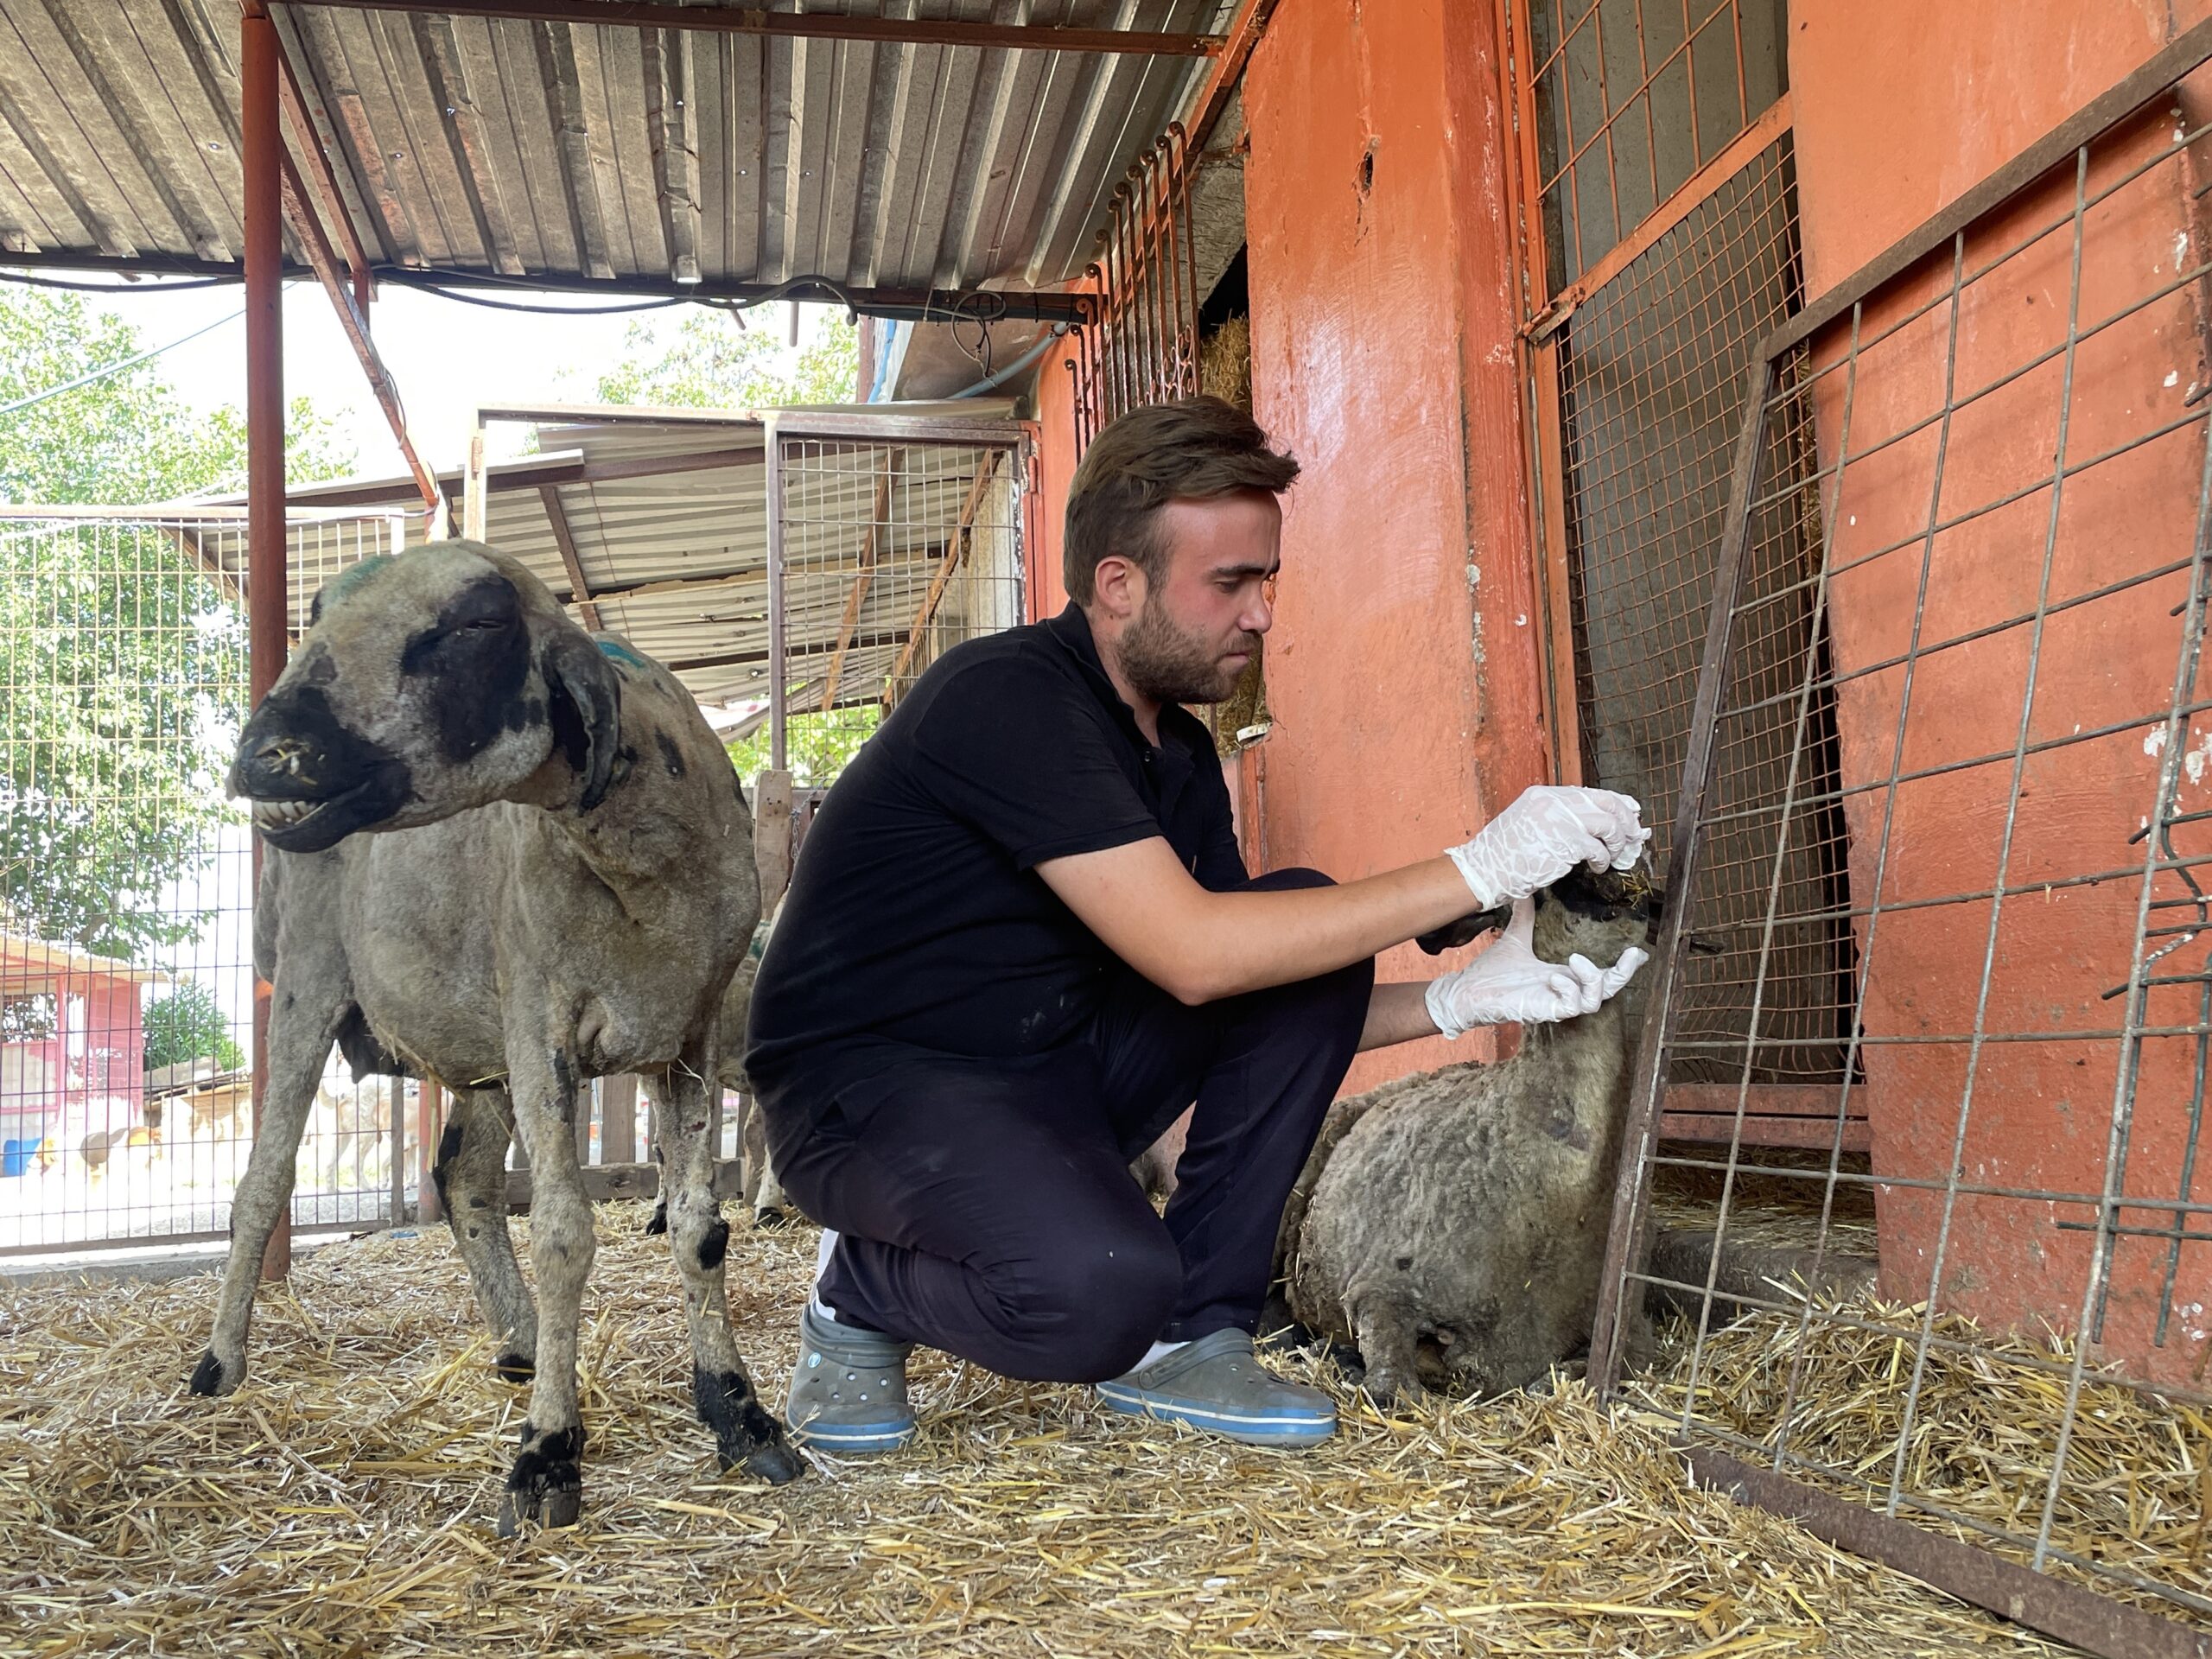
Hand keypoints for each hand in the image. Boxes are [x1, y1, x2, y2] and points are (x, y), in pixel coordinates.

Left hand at [1423, 897, 1648, 1037]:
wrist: (1467, 991)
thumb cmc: (1492, 972)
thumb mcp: (1516, 938)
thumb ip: (1525, 917)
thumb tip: (1527, 890)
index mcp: (1564, 976)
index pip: (1603, 975)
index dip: (1623, 966)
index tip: (1640, 951)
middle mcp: (1565, 992)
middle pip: (1608, 989)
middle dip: (1624, 974)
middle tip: (1634, 954)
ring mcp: (1556, 1004)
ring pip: (1595, 1000)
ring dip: (1592, 979)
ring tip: (1576, 959)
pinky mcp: (1544, 1013)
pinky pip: (1570, 1007)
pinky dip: (1568, 989)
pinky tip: (1555, 977)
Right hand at [1444, 784, 1649, 909]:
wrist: (1484, 870)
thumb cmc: (1504, 854)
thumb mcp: (1528, 822)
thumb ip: (1557, 817)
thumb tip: (1590, 823)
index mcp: (1545, 795)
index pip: (1591, 793)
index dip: (1616, 802)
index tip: (1631, 812)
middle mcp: (1555, 802)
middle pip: (1607, 802)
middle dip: (1626, 820)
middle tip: (1634, 836)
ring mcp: (1561, 820)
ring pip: (1608, 824)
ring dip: (1618, 842)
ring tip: (1616, 855)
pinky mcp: (1566, 843)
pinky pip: (1599, 849)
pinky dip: (1604, 860)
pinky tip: (1599, 867)